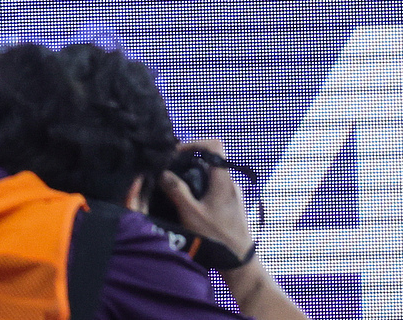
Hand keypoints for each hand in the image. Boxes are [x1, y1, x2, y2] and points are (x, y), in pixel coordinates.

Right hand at [155, 138, 254, 259]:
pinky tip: (187, 203)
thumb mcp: (191, 214)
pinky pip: (214, 188)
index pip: (215, 145)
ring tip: (174, 187)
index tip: (177, 153)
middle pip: (211, 160)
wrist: (238, 259)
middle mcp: (230, 182)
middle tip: (170, 171)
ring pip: (211, 175)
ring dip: (193, 177)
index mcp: (223, 179)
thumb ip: (176, 191)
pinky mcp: (231, 204)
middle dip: (190, 161)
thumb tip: (163, 172)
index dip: (196, 143)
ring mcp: (232, 193)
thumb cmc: (216, 236)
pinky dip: (200, 189)